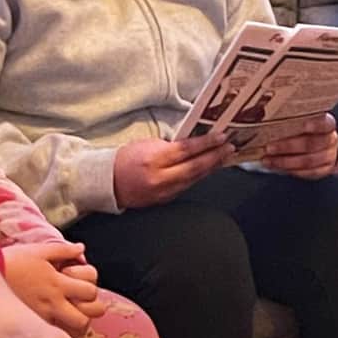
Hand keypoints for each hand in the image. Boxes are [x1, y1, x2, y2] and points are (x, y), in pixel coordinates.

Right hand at [3, 242, 101, 334]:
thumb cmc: (13, 263)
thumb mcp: (38, 251)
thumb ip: (63, 250)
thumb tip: (81, 248)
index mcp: (57, 283)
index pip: (90, 291)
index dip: (90, 287)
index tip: (79, 284)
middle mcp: (53, 303)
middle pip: (87, 316)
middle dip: (90, 310)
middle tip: (82, 303)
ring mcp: (44, 317)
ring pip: (75, 332)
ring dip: (78, 323)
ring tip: (72, 313)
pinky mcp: (34, 326)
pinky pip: (57, 337)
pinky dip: (64, 333)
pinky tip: (60, 323)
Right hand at [114, 133, 235, 207]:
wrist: (108, 182)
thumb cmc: (126, 159)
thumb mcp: (146, 144)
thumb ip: (171, 146)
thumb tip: (193, 145)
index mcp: (154, 160)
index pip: (187, 150)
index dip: (207, 143)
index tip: (222, 137)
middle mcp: (160, 178)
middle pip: (195, 167)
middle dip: (215, 157)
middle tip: (230, 148)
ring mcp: (164, 192)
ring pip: (194, 179)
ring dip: (211, 168)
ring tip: (224, 158)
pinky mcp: (165, 200)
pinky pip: (186, 187)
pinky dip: (199, 177)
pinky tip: (208, 170)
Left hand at [261, 113, 337, 179]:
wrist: (315, 145)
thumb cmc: (302, 131)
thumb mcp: (298, 122)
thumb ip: (290, 121)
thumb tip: (264, 118)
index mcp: (327, 124)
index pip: (325, 123)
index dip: (316, 125)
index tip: (305, 126)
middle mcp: (330, 139)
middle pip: (311, 144)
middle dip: (287, 146)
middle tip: (269, 147)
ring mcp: (329, 156)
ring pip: (308, 161)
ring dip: (285, 161)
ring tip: (268, 160)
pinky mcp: (324, 170)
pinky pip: (308, 173)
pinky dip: (291, 170)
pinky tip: (277, 167)